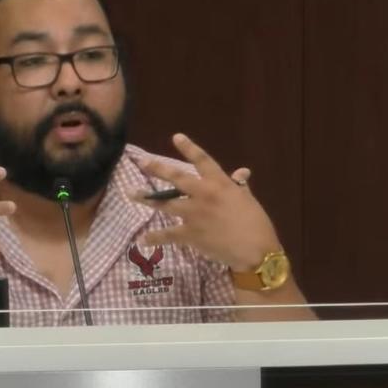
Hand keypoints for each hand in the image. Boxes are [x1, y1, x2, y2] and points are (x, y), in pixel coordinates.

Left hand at [134, 133, 281, 270]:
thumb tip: (241, 172)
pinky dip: (155, 238)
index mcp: (220, 183)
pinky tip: (143, 240)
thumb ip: (240, 185)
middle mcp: (203, 194)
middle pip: (176, 178)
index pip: (203, 160)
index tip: (176, 137)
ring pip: (165, 203)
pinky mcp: (189, 234)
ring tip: (132, 193)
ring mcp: (194, 214)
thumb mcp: (248, 200)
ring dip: (147, 199)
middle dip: (157, 169)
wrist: (255, 250)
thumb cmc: (256, 224)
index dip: (189, 148)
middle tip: (143, 162)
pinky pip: (168, 235)